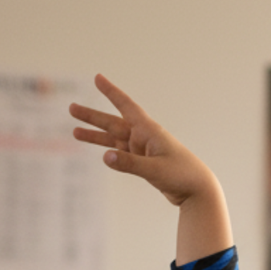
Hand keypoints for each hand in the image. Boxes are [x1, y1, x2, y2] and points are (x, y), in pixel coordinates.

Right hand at [71, 75, 216, 207]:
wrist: (198, 191)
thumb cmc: (182, 176)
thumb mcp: (155, 170)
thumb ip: (129, 164)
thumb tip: (105, 157)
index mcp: (148, 131)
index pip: (126, 106)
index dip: (111, 92)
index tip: (98, 78)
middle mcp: (144, 137)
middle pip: (113, 122)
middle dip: (93, 116)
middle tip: (72, 108)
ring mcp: (143, 150)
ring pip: (115, 139)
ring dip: (96, 136)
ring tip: (75, 132)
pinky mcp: (145, 163)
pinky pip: (122, 155)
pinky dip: (110, 153)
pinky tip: (100, 154)